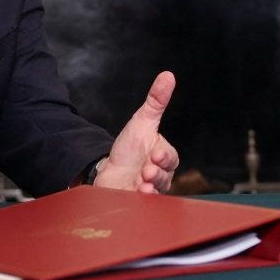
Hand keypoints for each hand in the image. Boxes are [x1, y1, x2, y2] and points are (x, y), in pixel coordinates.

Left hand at [94, 71, 179, 193]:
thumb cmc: (128, 149)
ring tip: (142, 183)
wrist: (108, 173)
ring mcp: (151, 190)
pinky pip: (147, 205)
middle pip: (166, 177)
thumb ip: (156, 101)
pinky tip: (138, 195)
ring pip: (158, 192)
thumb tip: (168, 75)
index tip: (155, 155)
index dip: (164, 157)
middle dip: (158, 174)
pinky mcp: (139, 203)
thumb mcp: (142, 122)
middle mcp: (160, 175)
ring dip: (151, 187)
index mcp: (163, 156)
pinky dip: (144, 201)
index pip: (170, 158)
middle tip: (147, 171)